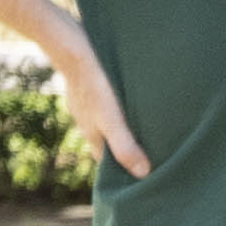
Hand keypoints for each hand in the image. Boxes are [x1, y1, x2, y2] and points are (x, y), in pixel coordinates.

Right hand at [46, 27, 151, 183]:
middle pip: (109, 142)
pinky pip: (108, 101)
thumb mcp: (111, 119)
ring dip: (126, 127)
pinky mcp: (91, 84)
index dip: (122, 172)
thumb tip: (143, 174)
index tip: (144, 179)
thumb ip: (125, 146)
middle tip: (155, 155)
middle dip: (127, 150)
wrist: (71, 45)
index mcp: (93, 135)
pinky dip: (121, 107)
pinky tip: (136, 100)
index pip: (107, 162)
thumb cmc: (93, 84)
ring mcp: (87, 102)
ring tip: (152, 129)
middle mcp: (88, 121)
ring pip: (108, 121)